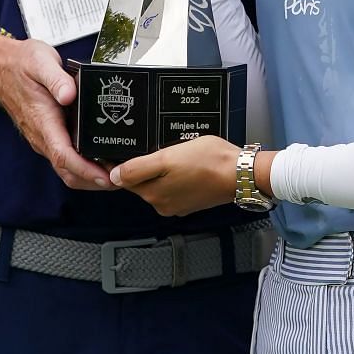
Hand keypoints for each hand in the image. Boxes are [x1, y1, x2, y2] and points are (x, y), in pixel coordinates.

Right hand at [0, 34, 114, 190]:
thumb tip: (69, 95)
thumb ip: (56, 79)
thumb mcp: (41, 62)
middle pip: (68, 171)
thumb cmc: (21, 62)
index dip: (86, 170)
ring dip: (90, 176)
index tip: (106, 177)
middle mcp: (42, 135)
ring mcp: (43, 137)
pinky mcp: (47, 134)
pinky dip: (84, 166)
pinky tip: (102, 159)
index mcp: (42, 120)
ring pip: (66, 168)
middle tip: (123, 180)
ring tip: (118, 173)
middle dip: (94, 181)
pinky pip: (65, 158)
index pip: (63, 156)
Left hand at [109, 135, 240, 216]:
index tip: (130, 151)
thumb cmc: (208, 162)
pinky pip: (177, 185)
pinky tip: (188, 164)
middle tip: (159, 148)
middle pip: (143, 182)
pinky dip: (178, 175)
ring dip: (163, 170)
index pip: (127, 179)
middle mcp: (163, 204)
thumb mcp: (166, 158)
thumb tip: (114, 177)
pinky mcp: (193, 200)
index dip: (124, 163)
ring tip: (177, 155)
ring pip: (161, 183)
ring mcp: (179, 204)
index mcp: (153, 194)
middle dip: (146, 166)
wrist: (240, 173)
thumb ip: (137, 169)